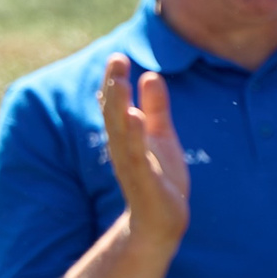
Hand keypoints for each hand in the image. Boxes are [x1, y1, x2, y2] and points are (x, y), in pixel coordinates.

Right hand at [98, 54, 188, 249]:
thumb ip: (155, 107)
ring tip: (120, 82)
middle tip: (116, 58)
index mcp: (126, 136)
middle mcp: (123, 147)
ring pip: (121, 131)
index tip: (117, 56)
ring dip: (119, 106)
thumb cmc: (160, 178)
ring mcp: (131, 164)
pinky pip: (136, 156)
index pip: (116, 104)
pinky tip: (135, 119)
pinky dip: (134, 137)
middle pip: (114, 113)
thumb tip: (150, 74)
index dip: (115, 81)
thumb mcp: (161, 136)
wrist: (162, 221)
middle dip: (114, 86)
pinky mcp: (144, 180)